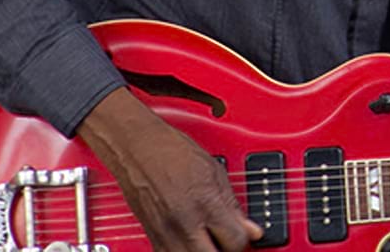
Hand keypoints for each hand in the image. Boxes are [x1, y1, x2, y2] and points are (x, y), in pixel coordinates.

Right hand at [77, 88, 262, 250]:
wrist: (137, 147)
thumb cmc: (173, 151)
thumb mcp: (214, 171)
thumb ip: (233, 205)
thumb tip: (252, 229)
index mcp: (205, 203)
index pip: (235, 241)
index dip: (244, 238)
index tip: (244, 232)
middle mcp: (184, 223)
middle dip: (224, 250)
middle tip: (227, 238)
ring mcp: (165, 233)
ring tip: (209, 239)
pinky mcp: (152, 237)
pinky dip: (185, 251)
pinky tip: (191, 241)